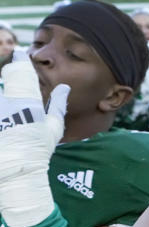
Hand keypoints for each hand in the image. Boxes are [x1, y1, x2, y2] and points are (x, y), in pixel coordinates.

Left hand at [0, 50, 69, 226]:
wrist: (17, 173)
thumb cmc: (38, 151)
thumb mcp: (53, 128)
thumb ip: (58, 105)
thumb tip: (64, 88)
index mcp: (26, 102)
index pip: (20, 72)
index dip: (18, 60)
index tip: (17, 53)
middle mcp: (8, 103)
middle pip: (4, 78)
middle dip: (7, 74)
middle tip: (11, 81)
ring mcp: (0, 113)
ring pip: (0, 93)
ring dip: (5, 98)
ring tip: (11, 113)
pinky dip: (1, 113)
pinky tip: (5, 124)